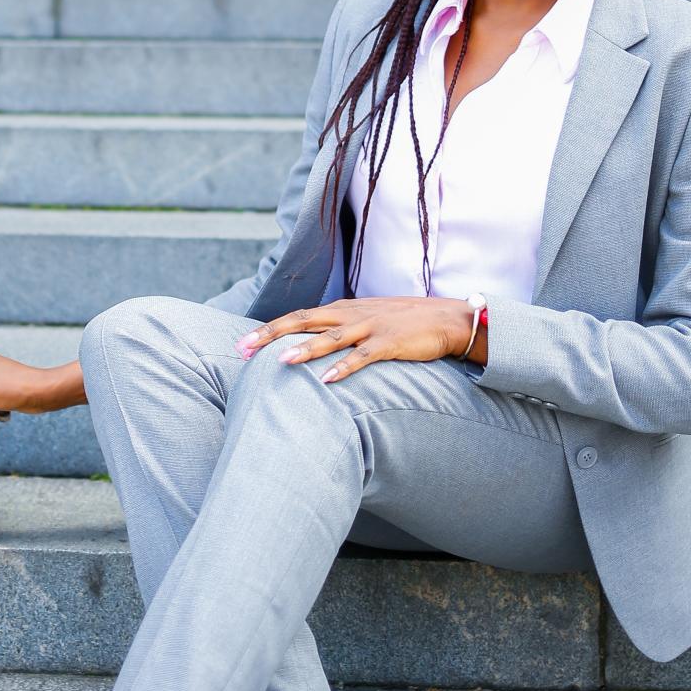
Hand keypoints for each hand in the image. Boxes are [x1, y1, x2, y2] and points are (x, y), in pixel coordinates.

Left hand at [236, 297, 485, 384]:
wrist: (447, 319)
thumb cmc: (404, 323)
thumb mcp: (366, 321)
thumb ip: (340, 330)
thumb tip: (311, 345)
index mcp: (343, 310)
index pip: (298, 317)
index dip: (269, 329)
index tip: (242, 344)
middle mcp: (352, 315)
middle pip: (304, 321)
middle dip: (271, 334)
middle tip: (244, 348)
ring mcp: (371, 328)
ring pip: (331, 337)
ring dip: (305, 349)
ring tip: (280, 361)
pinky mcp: (390, 343)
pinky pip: (364, 357)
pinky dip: (345, 368)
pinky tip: (328, 381)